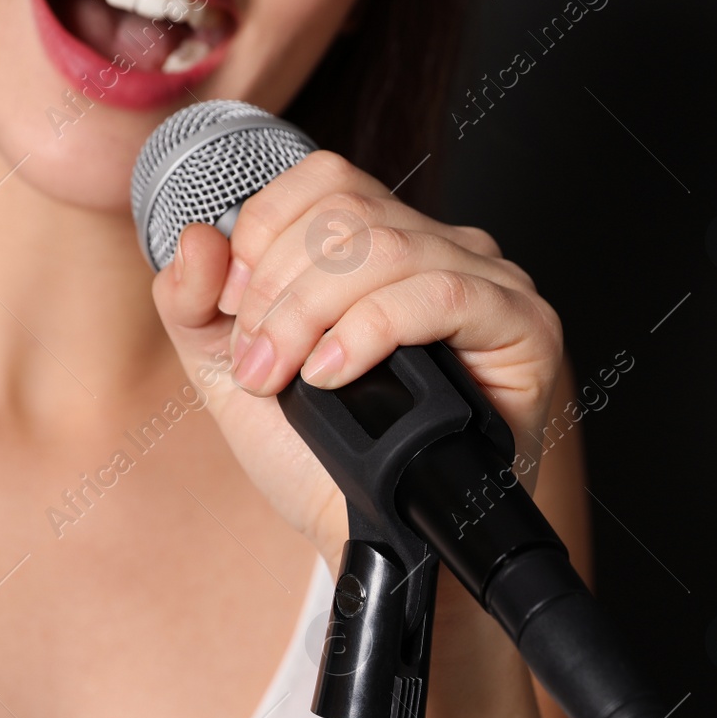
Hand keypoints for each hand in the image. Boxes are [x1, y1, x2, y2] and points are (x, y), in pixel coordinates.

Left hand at [151, 150, 562, 571]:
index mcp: (380, 241)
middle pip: (347, 214)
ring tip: (288, 379)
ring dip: (313, 315)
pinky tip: (335, 375)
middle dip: (280, 290)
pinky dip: (372, 330)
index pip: (324, 180)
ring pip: (388, 248)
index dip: (263, 233)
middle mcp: (439, 248)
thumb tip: (197, 239)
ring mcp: (487, 282)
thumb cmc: (321, 456)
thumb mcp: (231, 372)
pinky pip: (441, 293)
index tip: (236, 311)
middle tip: (259, 363)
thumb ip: (194, 303)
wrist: (370, 537)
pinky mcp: (522, 324)